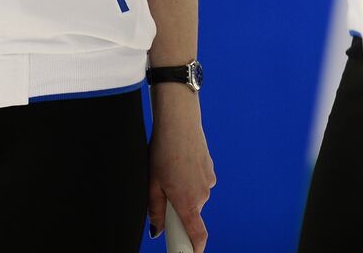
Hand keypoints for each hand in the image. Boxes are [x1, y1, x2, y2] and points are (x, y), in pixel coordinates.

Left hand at [148, 85, 215, 250]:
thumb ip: (156, 211)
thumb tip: (157, 230)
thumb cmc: (163, 151)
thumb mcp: (152, 183)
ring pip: (194, 197)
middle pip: (191, 213)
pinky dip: (189, 179)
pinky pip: (199, 183)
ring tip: (169, 171)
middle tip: (162, 192)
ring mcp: (208, 181)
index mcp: (187, 201)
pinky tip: (179, 163)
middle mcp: (203, 194)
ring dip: (182, 192)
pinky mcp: (210, 169)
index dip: (195, 248)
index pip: (197, 234)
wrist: (179, 122)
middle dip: (178, 209)